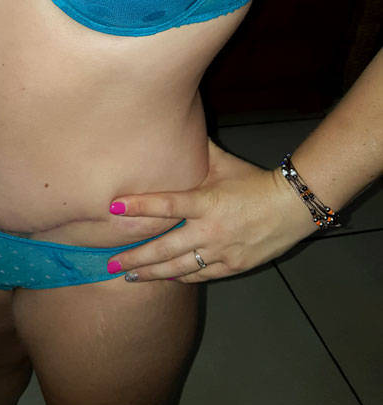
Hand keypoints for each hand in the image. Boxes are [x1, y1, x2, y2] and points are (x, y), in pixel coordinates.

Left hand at [107, 138, 316, 282]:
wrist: (294, 207)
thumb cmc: (255, 182)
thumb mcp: (225, 163)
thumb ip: (198, 152)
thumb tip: (175, 127)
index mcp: (207, 202)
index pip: (167, 205)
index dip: (140, 206)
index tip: (114, 207)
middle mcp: (210, 231)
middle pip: (164, 248)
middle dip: (135, 258)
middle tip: (111, 263)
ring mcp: (221, 252)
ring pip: (178, 268)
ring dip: (151, 273)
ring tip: (129, 277)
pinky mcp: (232, 267)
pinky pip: (199, 276)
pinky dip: (179, 277)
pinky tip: (163, 277)